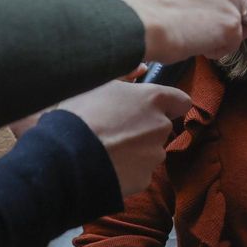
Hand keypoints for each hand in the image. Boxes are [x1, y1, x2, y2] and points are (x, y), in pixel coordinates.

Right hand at [56, 81, 190, 195]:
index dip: (169, 105)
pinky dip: (127, 171)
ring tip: (107, 149)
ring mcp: (154, 155)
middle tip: (117, 129)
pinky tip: (107, 166)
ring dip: (136, 150)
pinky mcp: (144, 179)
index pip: (181, 101)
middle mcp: (160, 126)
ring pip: (150, 151)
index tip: (153, 108)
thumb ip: (125, 75)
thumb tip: (141, 68)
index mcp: (153, 99)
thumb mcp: (99, 84)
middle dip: (145, 129)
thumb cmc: (80, 114)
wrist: (65, 157)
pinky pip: (139, 173)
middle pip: (161, 127)